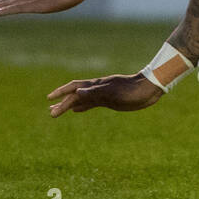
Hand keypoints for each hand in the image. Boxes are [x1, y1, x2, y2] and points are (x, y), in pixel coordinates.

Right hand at [47, 73, 162, 116]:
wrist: (149, 88)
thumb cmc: (132, 90)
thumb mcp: (113, 93)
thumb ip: (95, 94)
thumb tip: (75, 94)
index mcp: (95, 86)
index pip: (73, 89)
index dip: (61, 94)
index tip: (49, 100)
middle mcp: (97, 89)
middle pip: (75, 96)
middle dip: (62, 103)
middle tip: (50, 112)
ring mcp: (103, 95)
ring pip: (81, 100)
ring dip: (70, 105)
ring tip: (58, 111)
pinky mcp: (109, 100)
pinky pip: (91, 103)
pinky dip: (82, 107)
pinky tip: (77, 110)